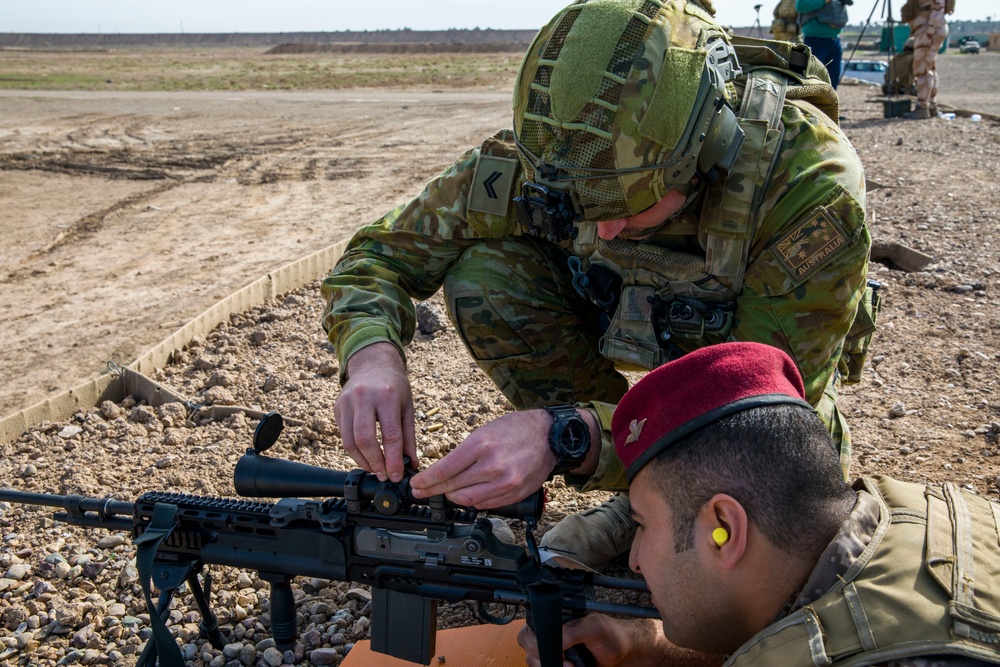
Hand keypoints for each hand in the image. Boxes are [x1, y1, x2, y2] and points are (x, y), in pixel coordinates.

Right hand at [334, 342, 415, 482]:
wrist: (373, 364)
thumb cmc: (394, 386)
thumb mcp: (407, 408)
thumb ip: (408, 437)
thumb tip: (410, 464)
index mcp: (387, 396)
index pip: (390, 435)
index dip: (393, 460)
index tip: (397, 475)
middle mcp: (364, 397)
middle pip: (365, 439)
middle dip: (375, 463)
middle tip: (384, 475)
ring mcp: (347, 401)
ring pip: (349, 441)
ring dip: (362, 461)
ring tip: (375, 469)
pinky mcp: (337, 407)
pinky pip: (343, 435)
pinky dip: (354, 450)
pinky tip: (365, 456)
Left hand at [409, 409, 556, 507]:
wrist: (548, 436)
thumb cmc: (516, 429)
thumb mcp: (484, 431)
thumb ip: (465, 452)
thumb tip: (444, 471)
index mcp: (481, 445)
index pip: (444, 470)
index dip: (426, 481)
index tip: (417, 484)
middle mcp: (492, 466)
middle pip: (452, 487)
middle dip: (433, 491)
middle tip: (422, 492)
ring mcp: (504, 482)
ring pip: (467, 500)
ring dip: (453, 498)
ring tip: (445, 493)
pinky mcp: (514, 493)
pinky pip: (485, 504)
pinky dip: (473, 501)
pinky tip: (468, 495)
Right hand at [518, 616, 720, 666]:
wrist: (623, 654)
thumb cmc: (612, 636)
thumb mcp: (597, 627)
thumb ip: (577, 629)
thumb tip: (558, 638)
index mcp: (557, 617)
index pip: (532, 625)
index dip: (537, 638)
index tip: (556, 648)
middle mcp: (552, 631)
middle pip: (527, 643)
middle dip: (542, 654)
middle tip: (565, 661)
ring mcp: (553, 647)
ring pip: (533, 659)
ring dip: (548, 664)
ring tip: (570, 666)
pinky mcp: (558, 662)